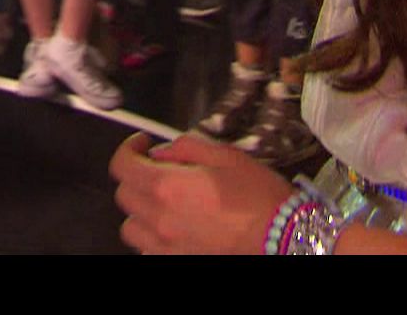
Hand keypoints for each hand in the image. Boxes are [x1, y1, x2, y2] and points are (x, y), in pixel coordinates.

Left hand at [110, 132, 298, 254]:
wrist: (283, 235)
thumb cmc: (258, 196)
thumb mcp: (224, 155)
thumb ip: (185, 147)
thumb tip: (162, 151)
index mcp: (168, 186)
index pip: (122, 166)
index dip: (128, 149)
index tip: (141, 145)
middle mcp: (161, 218)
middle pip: (123, 194)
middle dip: (136, 175)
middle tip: (156, 167)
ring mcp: (167, 246)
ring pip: (130, 227)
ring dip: (140, 209)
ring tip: (161, 200)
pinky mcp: (177, 261)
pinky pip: (148, 250)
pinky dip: (152, 237)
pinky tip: (171, 226)